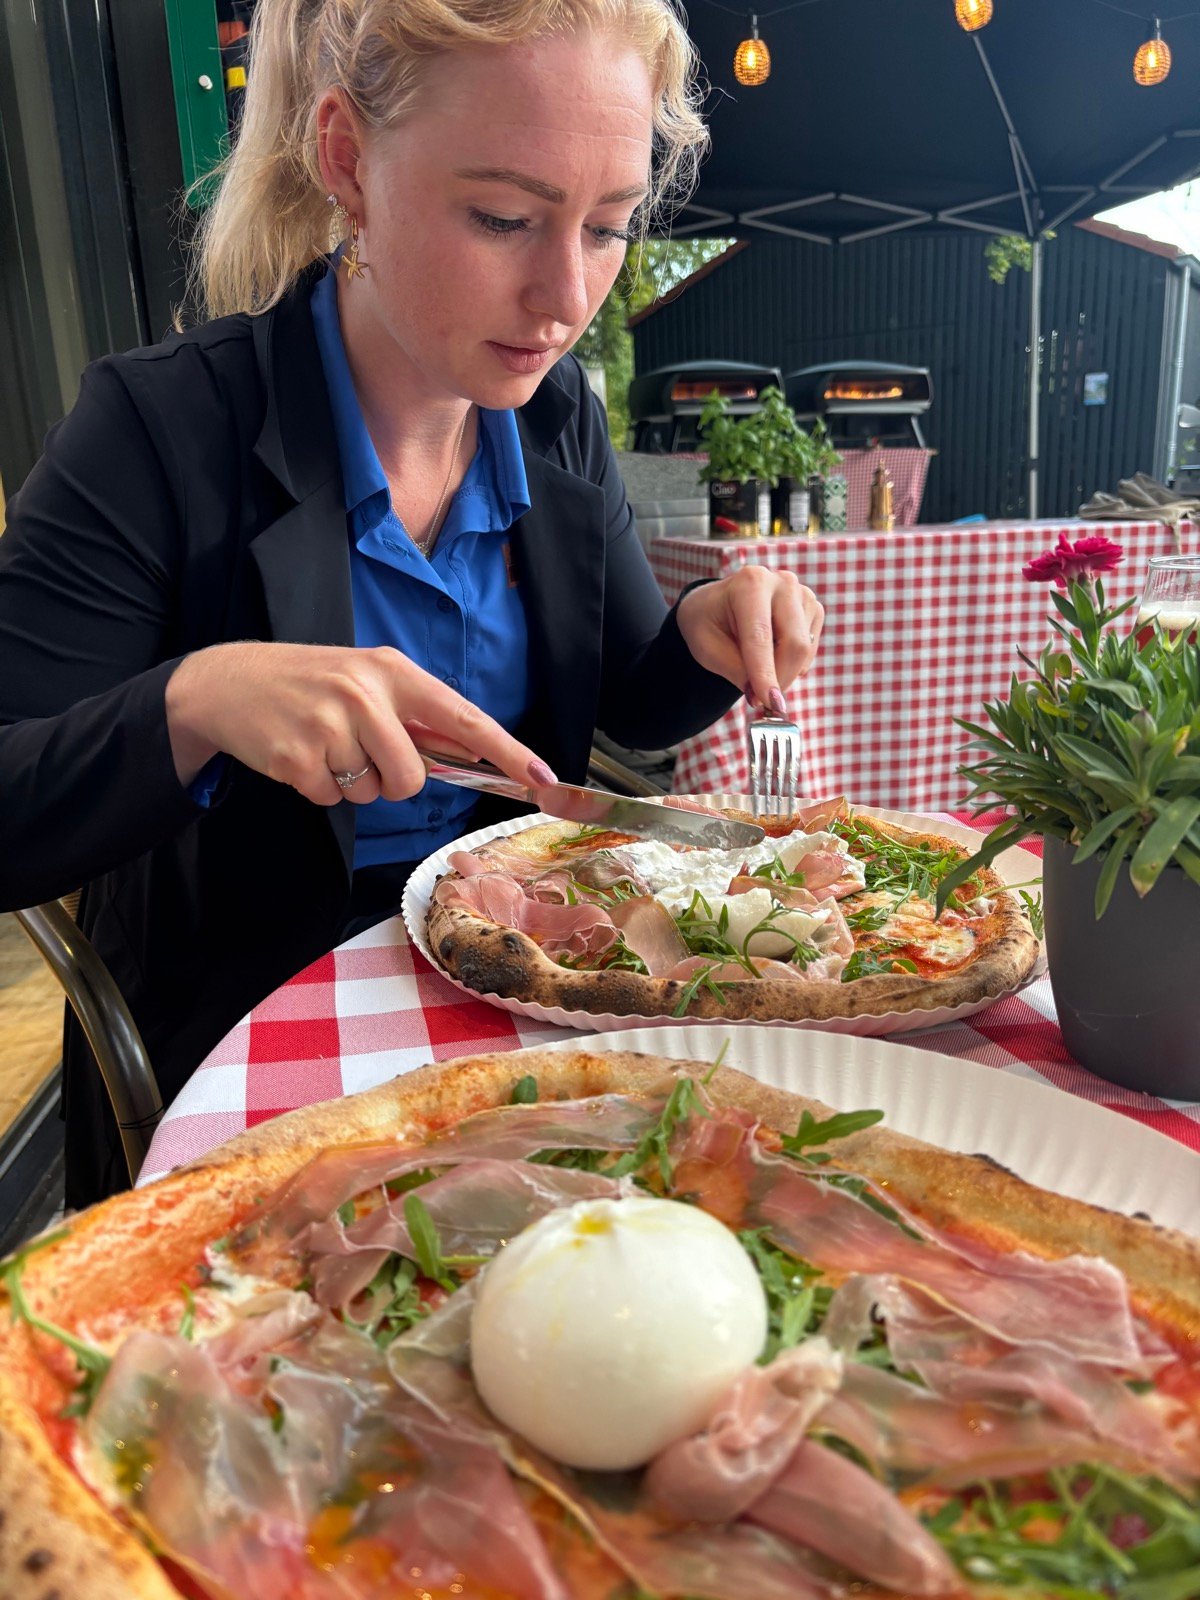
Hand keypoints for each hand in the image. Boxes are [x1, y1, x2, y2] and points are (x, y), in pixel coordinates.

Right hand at [164, 641, 555, 805]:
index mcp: (392, 672)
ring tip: (325, 746)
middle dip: (393, 781)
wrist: (228, 682)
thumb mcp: (367, 681)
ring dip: (353, 784)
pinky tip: (300, 755)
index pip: (464, 717)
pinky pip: (332, 800)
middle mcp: (365, 694)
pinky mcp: (298, 756)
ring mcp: (329, 725)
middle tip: (361, 753)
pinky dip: (319, 789)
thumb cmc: (312, 685)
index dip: (507, 751)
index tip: (544, 778)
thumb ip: (416, 715)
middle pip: (413, 777)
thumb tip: (473, 754)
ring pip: (372, 793)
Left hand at [675, 568, 823, 712]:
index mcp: (750, 583)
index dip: (765, 673)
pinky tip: (773, 655)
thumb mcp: (707, 649)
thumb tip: (765, 698)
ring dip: (784, 672)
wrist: (718, 605)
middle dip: (779, 679)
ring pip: (804, 650)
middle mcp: (782, 582)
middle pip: (794, 644)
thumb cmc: (708, 623)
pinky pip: (810, 649)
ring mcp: (802, 593)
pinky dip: (794, 664)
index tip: (771, 704)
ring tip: (757, 669)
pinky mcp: (813, 608)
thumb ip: (736, 672)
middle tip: (761, 701)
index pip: (760, 636)